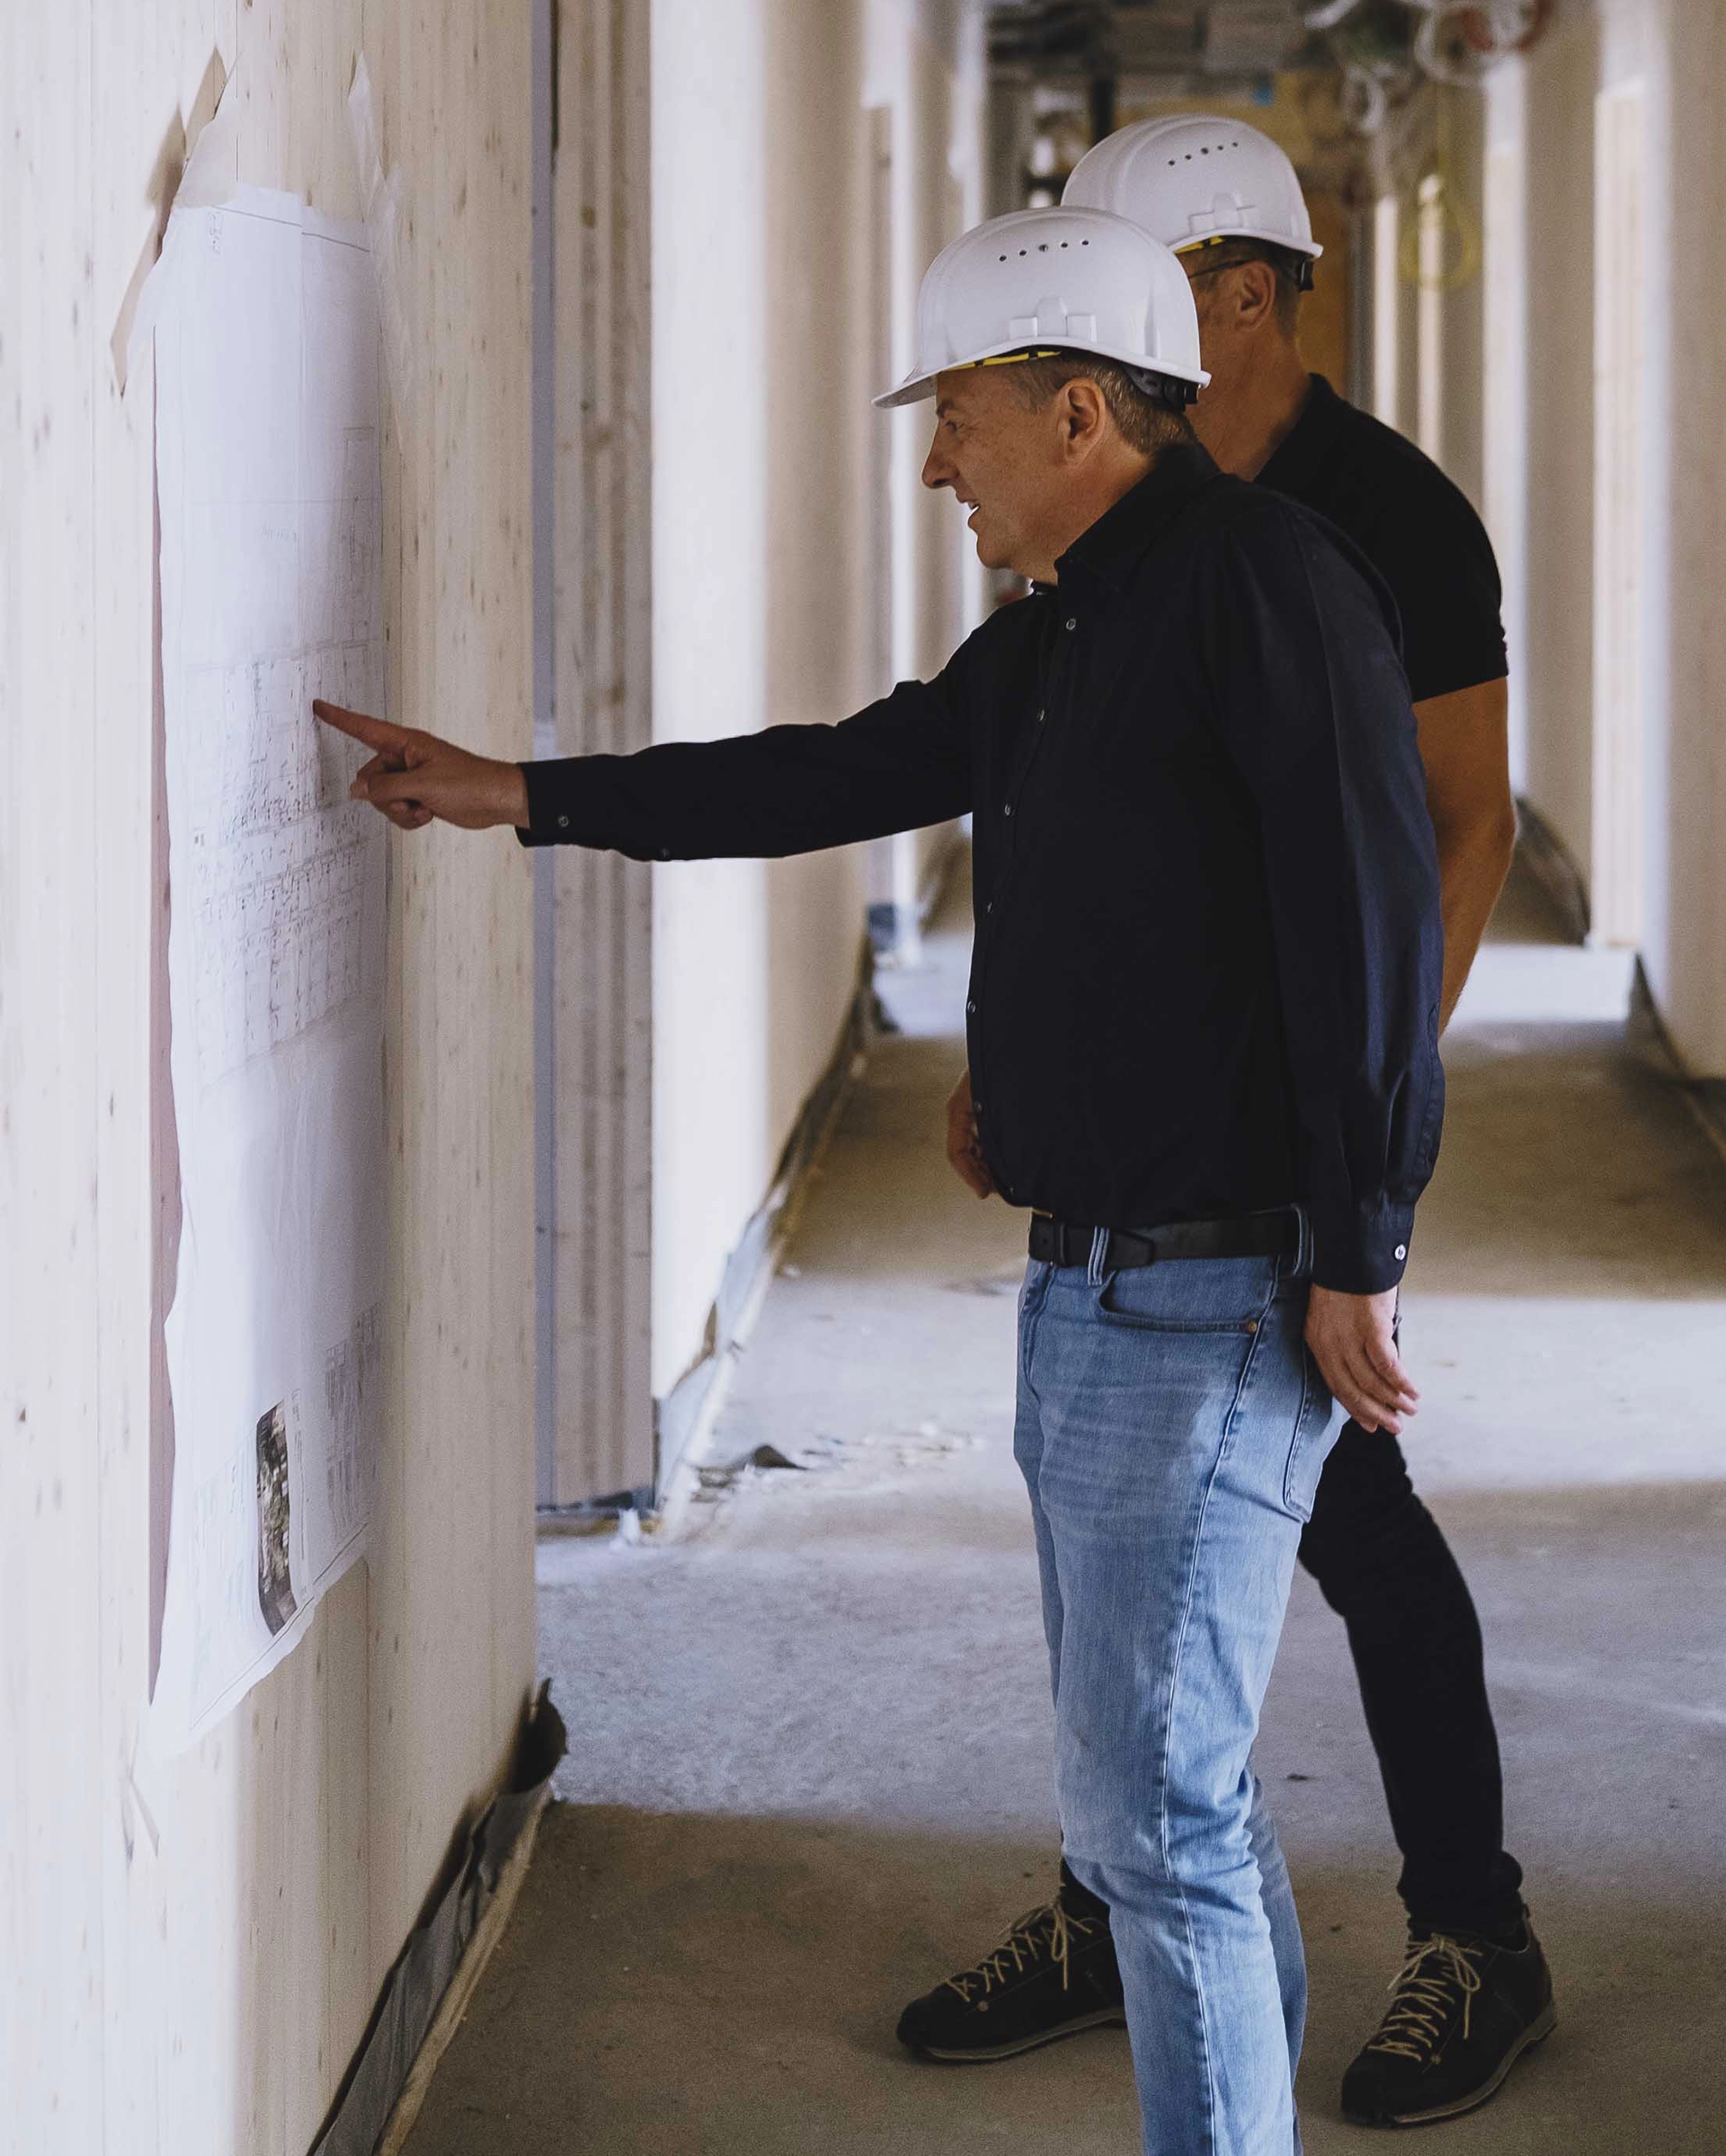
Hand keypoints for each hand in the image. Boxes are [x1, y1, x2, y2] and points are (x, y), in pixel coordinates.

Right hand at [313, 701, 528, 831]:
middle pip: (370, 778)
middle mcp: (405, 758)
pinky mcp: (418, 796)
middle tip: (412, 800)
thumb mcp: (424, 785)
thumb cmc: (469, 783)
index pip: (364, 728)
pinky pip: (397, 811)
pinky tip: (429, 815)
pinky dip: (409, 818)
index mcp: (406, 743)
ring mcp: (411, 778)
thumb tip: (357, 790)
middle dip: (385, 797)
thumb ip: (386, 788)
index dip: (340, 718)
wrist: (497, 800)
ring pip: (382, 799)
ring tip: (425, 808)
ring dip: (400, 810)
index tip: (318, 706)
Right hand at [945, 1067, 994, 1198]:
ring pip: (972, 1145)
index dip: (970, 1176)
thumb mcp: (997, 1100)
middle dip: (979, 1174)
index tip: (985, 1193)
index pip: (956, 1153)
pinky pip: (980, 1135)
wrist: (1014, 1041)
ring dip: (986, 1164)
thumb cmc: (1006, 1066)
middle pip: (963, 1153)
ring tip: (1005, 1180)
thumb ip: (993, 1132)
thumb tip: (999, 1166)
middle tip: (999, 1191)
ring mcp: (970, 1107)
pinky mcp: (982, 1106)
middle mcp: (961, 1109)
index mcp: (959, 1109)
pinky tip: (1007, 1160)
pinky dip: (990, 1151)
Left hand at [1304, 1284, 1418, 1434]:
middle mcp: (1329, 1343)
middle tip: (1394, 1426)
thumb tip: (1367, 1372)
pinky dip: (1401, 1382)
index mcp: (1317, 1340)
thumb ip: (1343, 1343)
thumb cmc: (1346, 1283)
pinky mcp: (1370, 1328)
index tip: (1369, 1424)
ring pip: (1371, 1381)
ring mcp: (1349, 1336)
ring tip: (1410, 1410)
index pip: (1335, 1384)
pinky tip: (1413, 1392)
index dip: (1354, 1407)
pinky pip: (1387, 1365)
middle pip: (1352, 1388)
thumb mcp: (1334, 1316)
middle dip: (1375, 1412)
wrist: (1351, 1252)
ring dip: (1393, 1400)